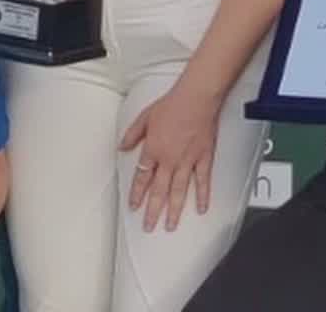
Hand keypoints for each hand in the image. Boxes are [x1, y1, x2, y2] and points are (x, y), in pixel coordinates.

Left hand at [120, 80, 223, 232]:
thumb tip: (122, 146)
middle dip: (152, 211)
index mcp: (153, 150)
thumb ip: (132, 134)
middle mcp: (169, 160)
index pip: (142, 178)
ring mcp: (187, 161)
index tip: (134, 206)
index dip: (136, 194)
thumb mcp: (144, 117)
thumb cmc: (172, 104)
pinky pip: (202, 181)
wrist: (196, 98)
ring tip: (170, 225)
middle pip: (158, 191)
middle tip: (149, 226)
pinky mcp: (203, 158)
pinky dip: (202, 196)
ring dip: (174, 211)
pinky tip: (201, 208)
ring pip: (179, 192)